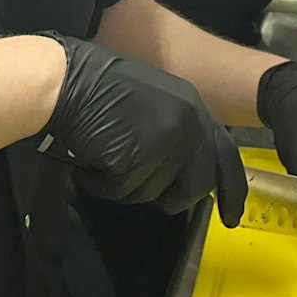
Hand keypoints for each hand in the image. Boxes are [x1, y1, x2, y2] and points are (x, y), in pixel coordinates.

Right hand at [38, 35, 246, 225]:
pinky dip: (101, 183)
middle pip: (194, 186)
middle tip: (134, 183)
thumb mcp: (153, 102)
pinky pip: (122, 190)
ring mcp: (165, 143)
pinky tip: (89, 158)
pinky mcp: (138, 159)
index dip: (230, 188)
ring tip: (103, 153)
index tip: (231, 217)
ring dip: (124, 184)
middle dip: (168, 196)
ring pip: (153, 192)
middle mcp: (188, 125)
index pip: (224, 155)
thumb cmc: (97, 86)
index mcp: (193, 107)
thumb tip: (184, 172)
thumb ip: (176, 132)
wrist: (65, 80)